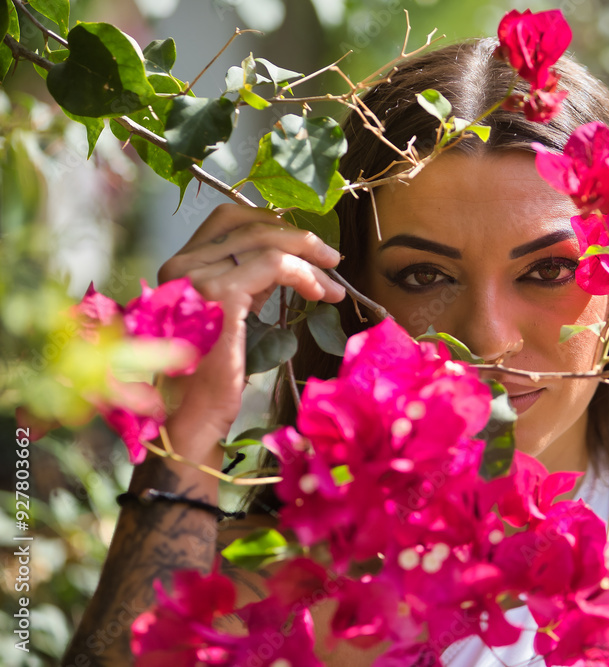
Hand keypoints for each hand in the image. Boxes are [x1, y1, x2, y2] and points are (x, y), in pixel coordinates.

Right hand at [155, 204, 344, 465]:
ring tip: (333, 281)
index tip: (304, 244)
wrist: (192, 418)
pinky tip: (320, 293)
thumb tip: (286, 261)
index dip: (270, 223)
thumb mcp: (234, 314)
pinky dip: (304, 273)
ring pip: (265, 242)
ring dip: (308, 258)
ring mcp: (195, 277)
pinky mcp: (219, 295)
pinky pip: (274, 265)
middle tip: (331, 259)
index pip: (227, 220)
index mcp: (180, 267)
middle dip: (297, 237)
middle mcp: (180, 265)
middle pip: (248, 224)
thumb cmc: (213, 376)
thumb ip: (249, 283)